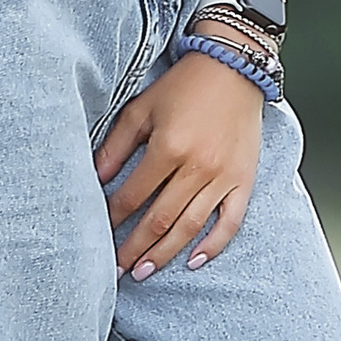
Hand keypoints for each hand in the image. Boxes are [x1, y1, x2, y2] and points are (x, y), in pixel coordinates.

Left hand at [95, 52, 262, 274]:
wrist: (234, 68)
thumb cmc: (184, 86)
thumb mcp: (142, 108)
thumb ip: (117, 144)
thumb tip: (95, 178)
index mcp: (168, 148)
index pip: (133, 195)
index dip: (114, 217)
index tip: (98, 234)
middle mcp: (197, 167)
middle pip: (159, 219)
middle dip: (135, 247)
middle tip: (117, 270)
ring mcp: (223, 177)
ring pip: (190, 226)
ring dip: (166, 253)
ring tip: (144, 271)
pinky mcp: (244, 180)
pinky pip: (230, 221)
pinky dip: (213, 245)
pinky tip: (193, 261)